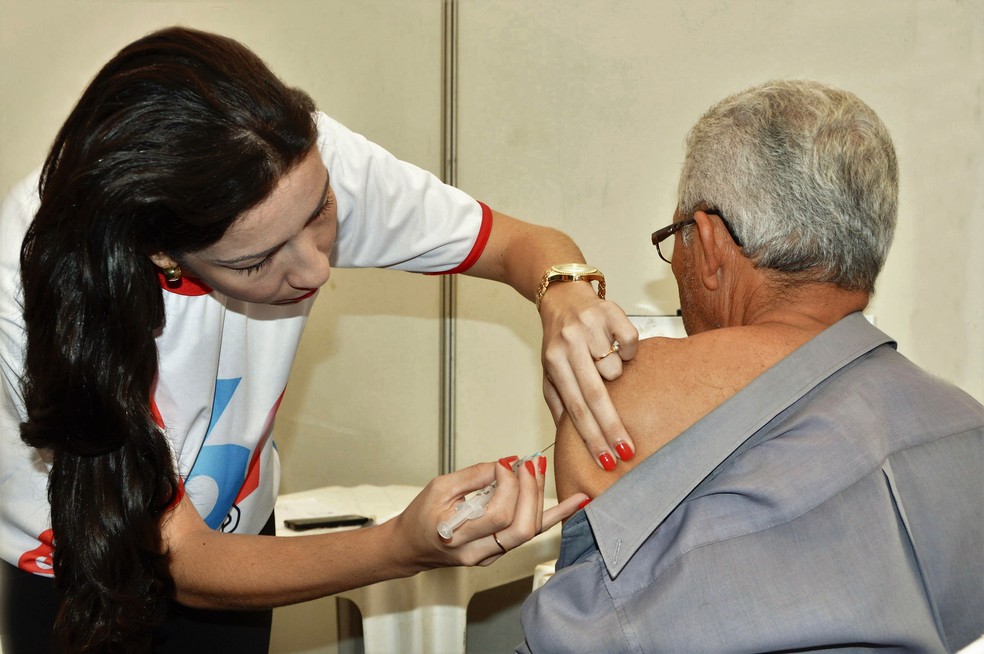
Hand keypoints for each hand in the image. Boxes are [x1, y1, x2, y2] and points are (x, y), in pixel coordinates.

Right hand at [394, 457, 588, 568]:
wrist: (413, 546)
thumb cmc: (422, 516)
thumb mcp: (439, 487)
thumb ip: (473, 476)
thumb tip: (506, 464)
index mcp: (458, 536)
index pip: (497, 514)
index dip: (507, 486)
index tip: (504, 465)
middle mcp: (478, 552)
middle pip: (520, 527)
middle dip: (530, 491)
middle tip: (528, 464)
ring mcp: (492, 555)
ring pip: (529, 531)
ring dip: (539, 497)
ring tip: (538, 469)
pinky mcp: (501, 550)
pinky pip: (531, 533)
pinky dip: (555, 515)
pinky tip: (576, 502)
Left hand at [538, 282, 638, 470]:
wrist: (563, 294)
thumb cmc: (558, 338)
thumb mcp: (549, 370)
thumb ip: (557, 401)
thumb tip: (566, 435)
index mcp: (554, 361)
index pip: (575, 408)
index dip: (591, 436)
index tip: (606, 459)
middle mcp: (570, 344)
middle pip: (595, 395)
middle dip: (612, 428)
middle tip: (627, 452)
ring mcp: (591, 327)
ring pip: (615, 368)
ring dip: (615, 373)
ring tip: (604, 361)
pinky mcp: (612, 313)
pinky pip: (630, 343)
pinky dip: (627, 350)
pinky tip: (616, 345)